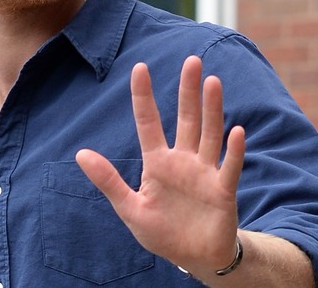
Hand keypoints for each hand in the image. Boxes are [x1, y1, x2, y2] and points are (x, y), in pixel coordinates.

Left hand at [76, 55, 245, 272]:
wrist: (194, 258)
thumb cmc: (162, 232)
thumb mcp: (129, 208)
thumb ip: (108, 181)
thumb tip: (81, 153)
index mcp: (158, 163)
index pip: (149, 122)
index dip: (144, 96)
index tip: (140, 67)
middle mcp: (183, 160)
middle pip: (187, 119)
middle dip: (188, 91)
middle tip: (191, 60)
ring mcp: (205, 172)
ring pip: (209, 134)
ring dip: (212, 109)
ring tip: (213, 82)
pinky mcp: (223, 190)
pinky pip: (229, 167)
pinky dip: (234, 151)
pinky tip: (236, 131)